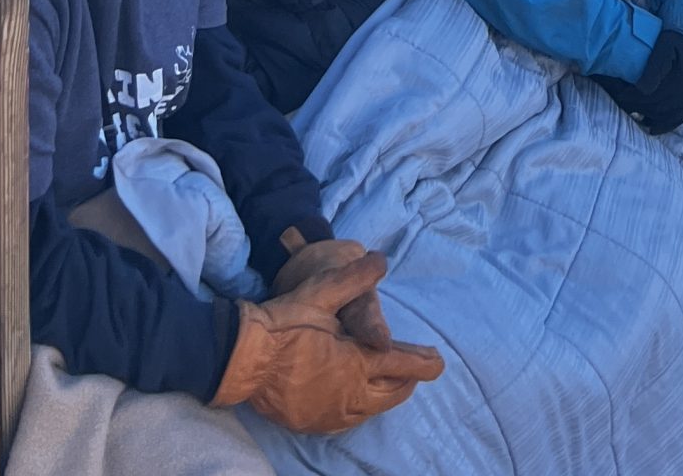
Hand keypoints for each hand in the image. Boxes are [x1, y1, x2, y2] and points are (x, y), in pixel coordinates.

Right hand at [212, 250, 442, 431]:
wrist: (243, 358)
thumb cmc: (284, 323)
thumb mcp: (322, 292)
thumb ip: (355, 277)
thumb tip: (382, 260)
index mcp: (356, 364)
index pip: (401, 366)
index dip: (423, 363)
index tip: (439, 362)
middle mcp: (348, 395)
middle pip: (391, 393)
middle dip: (408, 379)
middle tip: (417, 366)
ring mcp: (328, 414)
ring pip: (370, 410)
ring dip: (386, 394)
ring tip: (393, 382)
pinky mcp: (310, 422)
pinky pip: (346, 421)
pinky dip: (361, 409)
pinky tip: (359, 402)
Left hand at [591, 29, 682, 133]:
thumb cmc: (676, 42)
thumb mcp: (664, 47)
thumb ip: (654, 67)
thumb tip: (642, 90)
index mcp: (680, 80)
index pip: (649, 95)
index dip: (631, 96)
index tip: (619, 93)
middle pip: (654, 107)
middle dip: (634, 105)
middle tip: (620, 101)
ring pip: (662, 117)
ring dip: (645, 114)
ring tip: (631, 109)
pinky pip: (675, 122)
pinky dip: (661, 126)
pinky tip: (649, 126)